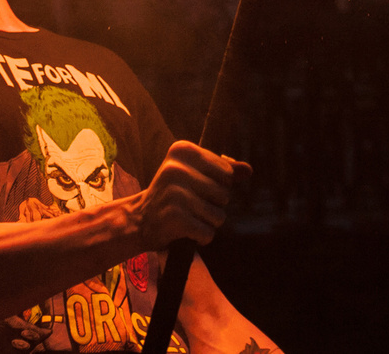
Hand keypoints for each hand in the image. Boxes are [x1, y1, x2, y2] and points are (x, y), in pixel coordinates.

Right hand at [130, 140, 251, 248]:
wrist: (139, 220)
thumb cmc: (173, 195)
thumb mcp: (195, 175)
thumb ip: (223, 171)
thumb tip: (249, 170)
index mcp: (182, 150)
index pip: (227, 172)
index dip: (218, 185)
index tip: (196, 187)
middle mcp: (176, 167)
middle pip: (224, 194)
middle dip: (214, 205)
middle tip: (191, 205)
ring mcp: (175, 192)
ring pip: (219, 215)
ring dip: (208, 223)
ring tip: (189, 218)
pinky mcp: (175, 217)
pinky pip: (208, 233)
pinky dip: (202, 237)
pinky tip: (187, 232)